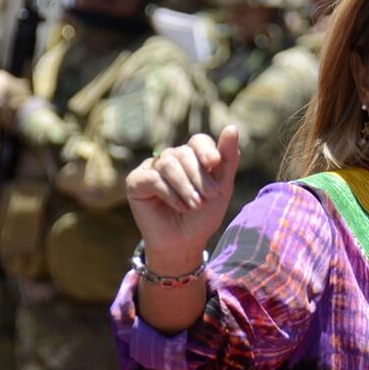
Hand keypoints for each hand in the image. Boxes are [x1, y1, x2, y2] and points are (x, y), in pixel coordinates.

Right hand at [126, 126, 239, 270]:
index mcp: (192, 157)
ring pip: (168, 163)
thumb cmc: (203, 215)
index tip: (215, 163)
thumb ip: (228, 158)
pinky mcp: (136, 181)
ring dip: (185, 186)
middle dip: (199, 176)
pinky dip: (170, 194)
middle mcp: (171, 158)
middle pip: (184, 153)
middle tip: (207, 197)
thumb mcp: (222, 187)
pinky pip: (153, 178)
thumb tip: (232, 127)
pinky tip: (179, 206)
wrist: (185, 242)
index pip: (199, 141)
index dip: (206, 150)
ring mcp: (152, 168)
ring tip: (194, 205)